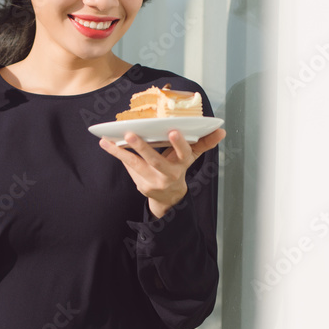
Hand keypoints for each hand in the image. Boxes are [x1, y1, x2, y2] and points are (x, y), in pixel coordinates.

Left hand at [98, 126, 226, 218]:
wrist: (170, 197)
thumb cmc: (179, 168)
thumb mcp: (192, 157)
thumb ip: (204, 142)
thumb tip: (221, 131)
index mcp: (182, 164)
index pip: (183, 153)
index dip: (179, 143)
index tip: (172, 131)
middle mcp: (169, 174)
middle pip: (155, 160)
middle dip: (143, 147)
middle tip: (130, 134)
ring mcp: (154, 181)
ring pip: (136, 165)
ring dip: (120, 153)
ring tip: (106, 141)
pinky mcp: (142, 185)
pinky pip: (129, 168)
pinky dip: (118, 155)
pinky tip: (106, 144)